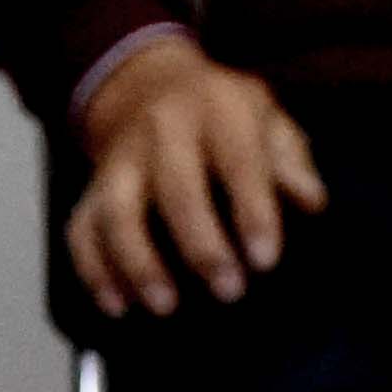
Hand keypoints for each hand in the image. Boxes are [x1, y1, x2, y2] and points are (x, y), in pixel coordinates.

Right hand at [68, 38, 326, 316]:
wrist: (145, 86)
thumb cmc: (221, 118)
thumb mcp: (265, 118)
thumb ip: (290, 160)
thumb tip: (309, 203)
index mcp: (216, 109)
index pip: (237, 159)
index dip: (253, 210)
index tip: (266, 259)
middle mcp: (161, 131)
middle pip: (175, 188)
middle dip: (201, 244)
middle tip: (229, 290)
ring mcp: (120, 162)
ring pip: (118, 212)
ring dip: (138, 263)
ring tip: (166, 305)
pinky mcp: (91, 191)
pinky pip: (82, 232)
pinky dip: (94, 271)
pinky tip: (117, 305)